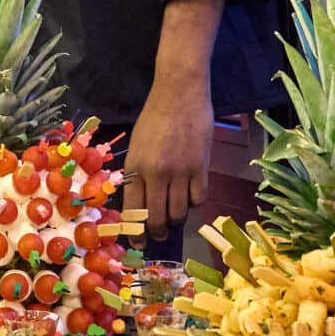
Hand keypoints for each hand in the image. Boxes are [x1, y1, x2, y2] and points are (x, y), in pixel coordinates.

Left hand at [124, 74, 213, 240]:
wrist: (179, 92)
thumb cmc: (155, 116)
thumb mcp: (138, 145)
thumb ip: (139, 172)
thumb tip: (142, 200)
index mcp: (135, 167)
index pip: (133, 209)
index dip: (136, 231)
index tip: (138, 243)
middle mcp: (155, 173)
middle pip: (157, 217)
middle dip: (157, 232)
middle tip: (159, 234)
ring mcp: (180, 171)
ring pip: (179, 211)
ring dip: (176, 218)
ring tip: (175, 214)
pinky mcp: (200, 166)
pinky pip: (198, 198)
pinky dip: (194, 201)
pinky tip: (190, 195)